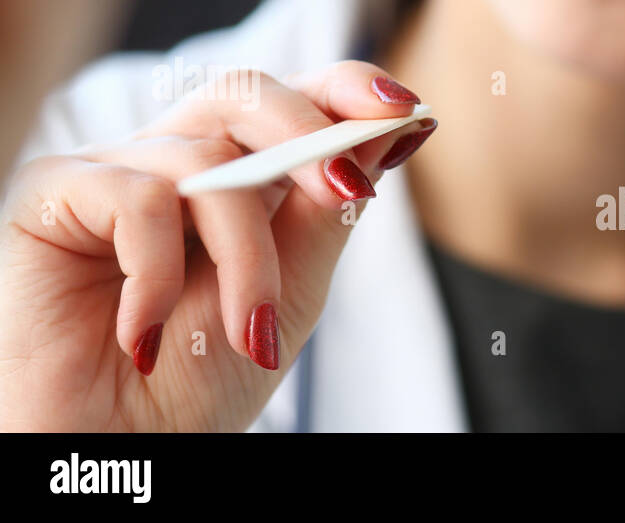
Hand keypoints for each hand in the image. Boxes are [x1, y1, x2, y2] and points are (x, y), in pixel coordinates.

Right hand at [0, 60, 435, 431]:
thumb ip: (329, 212)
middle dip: (308, 137)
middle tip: (348, 190)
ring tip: (244, 331)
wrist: (122, 448)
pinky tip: (145, 332)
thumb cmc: (200, 379)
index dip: (344, 91)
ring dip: (247, 259)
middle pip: (245, 97)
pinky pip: (138, 198)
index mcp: (236, 180)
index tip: (404, 111)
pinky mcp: (54, 193)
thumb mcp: (291, 292)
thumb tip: (390, 132)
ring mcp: (113, 173)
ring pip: (207, 161)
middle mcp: (174, 164)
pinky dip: (158, 273)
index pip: (290, 104)